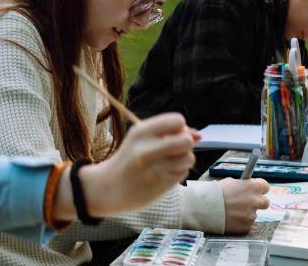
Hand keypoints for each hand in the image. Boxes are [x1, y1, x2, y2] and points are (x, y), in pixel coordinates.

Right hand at [80, 113, 200, 216]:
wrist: (107, 187)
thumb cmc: (129, 159)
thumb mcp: (141, 139)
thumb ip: (168, 133)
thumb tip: (199, 135)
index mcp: (140, 132)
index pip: (177, 120)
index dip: (180, 128)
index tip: (171, 135)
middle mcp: (146, 149)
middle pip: (186, 141)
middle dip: (186, 145)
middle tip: (174, 149)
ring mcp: (154, 169)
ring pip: (188, 158)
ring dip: (183, 160)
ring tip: (168, 163)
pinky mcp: (160, 185)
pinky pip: (183, 173)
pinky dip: (178, 173)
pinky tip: (164, 174)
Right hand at [218, 178, 269, 233]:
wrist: (203, 208)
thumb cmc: (214, 193)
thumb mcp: (228, 182)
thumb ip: (241, 185)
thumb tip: (244, 187)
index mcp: (252, 186)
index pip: (265, 186)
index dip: (259, 188)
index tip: (255, 190)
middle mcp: (256, 200)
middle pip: (265, 202)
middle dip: (257, 202)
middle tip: (246, 202)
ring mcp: (252, 214)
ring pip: (253, 214)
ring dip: (246, 213)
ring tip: (231, 211)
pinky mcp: (247, 226)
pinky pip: (247, 224)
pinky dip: (240, 222)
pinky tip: (230, 218)